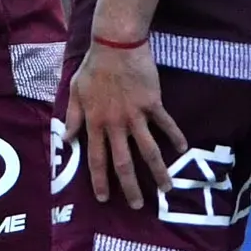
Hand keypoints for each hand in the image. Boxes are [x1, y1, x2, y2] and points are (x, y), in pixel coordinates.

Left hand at [68, 40, 184, 206]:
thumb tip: (66, 140)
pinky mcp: (153, 103)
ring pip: (148, 150)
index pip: (97, 159)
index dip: (99, 180)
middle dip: (130, 187)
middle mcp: (116, 124)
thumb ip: (72, 117)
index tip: (103, 198)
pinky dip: (175, 136)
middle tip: (137, 205)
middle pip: (124, 163)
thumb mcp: (75, 91)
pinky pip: (165, 124)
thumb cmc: (93, 67)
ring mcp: (136, 115)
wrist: (116, 44)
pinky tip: (184, 149)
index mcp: (95, 123)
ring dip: (158, 171)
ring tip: (166, 188)